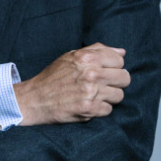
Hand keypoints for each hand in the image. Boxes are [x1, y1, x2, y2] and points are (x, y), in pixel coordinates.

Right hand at [13, 43, 129, 125]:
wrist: (35, 98)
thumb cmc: (54, 75)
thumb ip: (97, 50)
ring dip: (109, 96)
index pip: (120, 60)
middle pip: (125, 78)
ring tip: (95, 94)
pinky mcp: (89, 109)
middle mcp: (91, 73)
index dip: (114, 66)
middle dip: (116, 81)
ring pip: (119, 95)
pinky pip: (109, 109)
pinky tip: (89, 104)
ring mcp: (91, 92)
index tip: (106, 70)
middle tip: (103, 84)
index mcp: (87, 57)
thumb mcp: (71, 56)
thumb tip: (122, 52)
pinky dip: (100, 108)